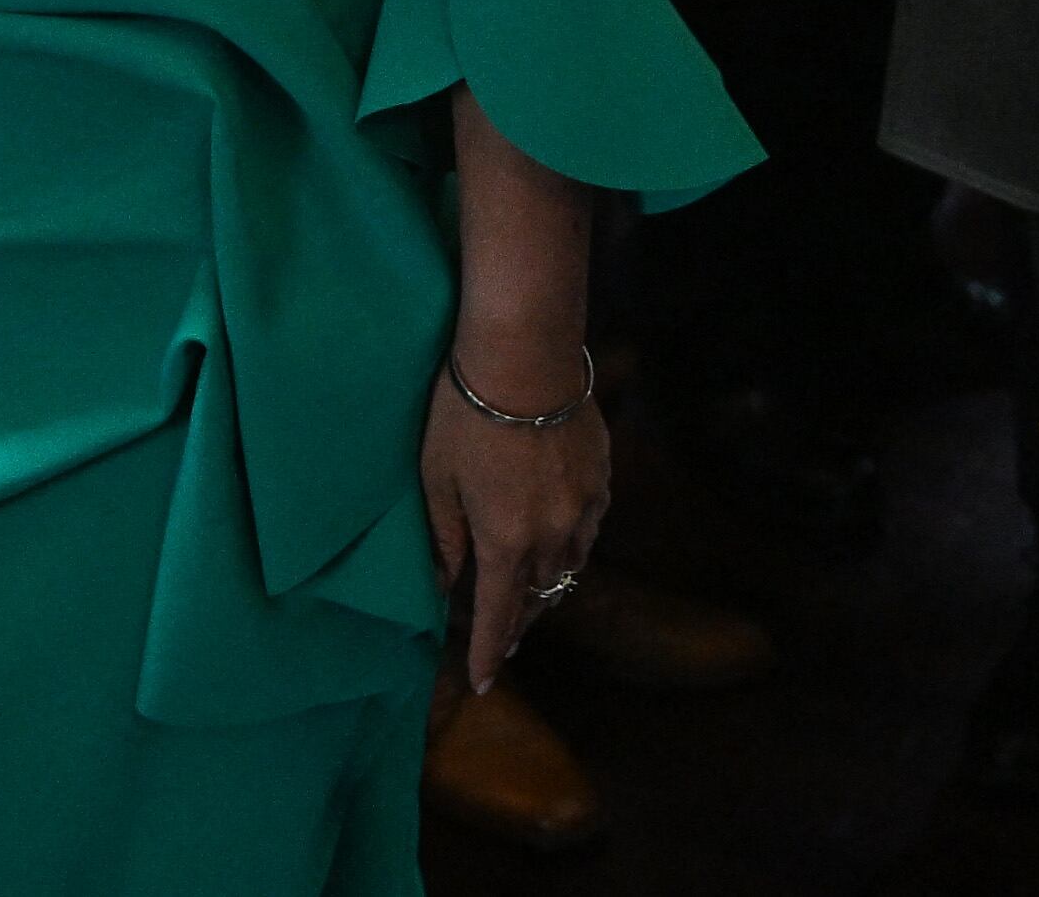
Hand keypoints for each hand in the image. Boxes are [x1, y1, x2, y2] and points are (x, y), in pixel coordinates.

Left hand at [420, 337, 609, 695]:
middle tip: (504, 645)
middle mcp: (553, 536)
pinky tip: (564, 546)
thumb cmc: (467, 414)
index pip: (498, 618)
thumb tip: (442, 588)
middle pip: (538, 599)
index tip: (481, 685)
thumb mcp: (437, 480)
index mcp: (506, 543)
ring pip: (569, 568)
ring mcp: (584, 506)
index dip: (488, 654)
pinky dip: (572, 548)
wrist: (527, 354)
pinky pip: (589, 530)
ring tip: (532, 599)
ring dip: (547, 590)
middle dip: (518, 626)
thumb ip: (442, 541)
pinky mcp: (601, 476)